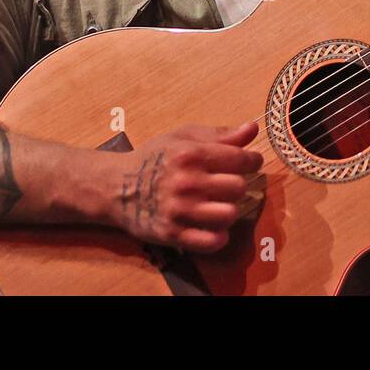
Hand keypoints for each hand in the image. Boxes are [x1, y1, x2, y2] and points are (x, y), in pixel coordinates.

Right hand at [112, 122, 262, 253]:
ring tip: (219, 204)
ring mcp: (179, 210)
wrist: (116, 187)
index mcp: (190, 154)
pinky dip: (219, 236)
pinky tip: (213, 227)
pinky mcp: (172, 234)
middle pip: (238, 187)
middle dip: (238, 184)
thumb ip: (220, 134)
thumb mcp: (183, 137)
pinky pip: (211, 242)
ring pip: (229, 214)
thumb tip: (253, 128)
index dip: (252, 161)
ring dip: (229, 209)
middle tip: (226, 183)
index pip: (241, 159)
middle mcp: (186, 182)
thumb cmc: (154, 158)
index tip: (249, 163)